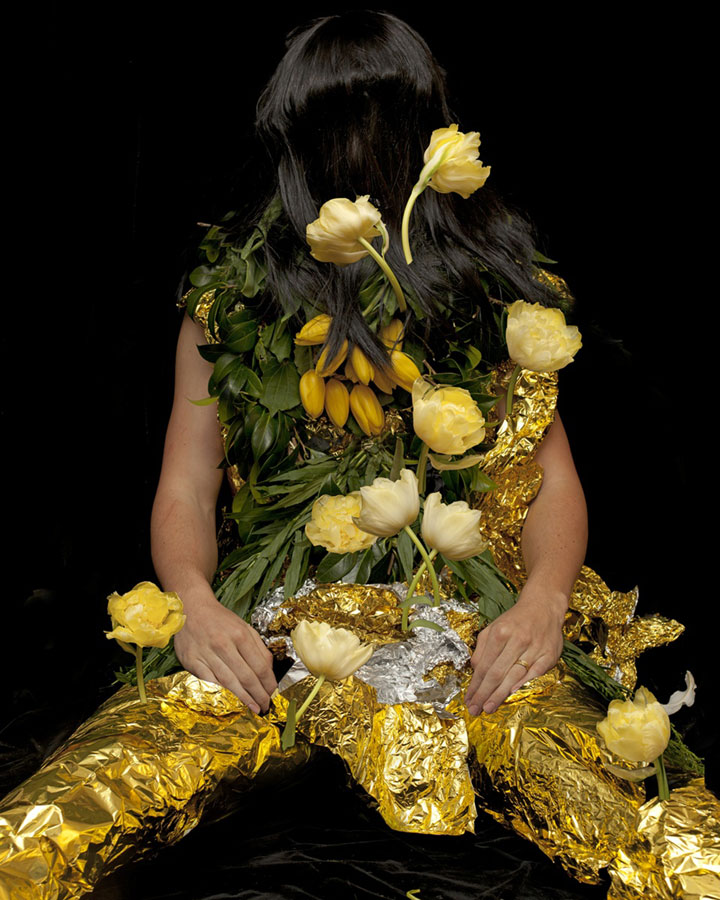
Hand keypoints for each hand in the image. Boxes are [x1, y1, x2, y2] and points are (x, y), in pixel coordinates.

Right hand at [174, 592, 276, 714]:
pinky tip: (230, 702)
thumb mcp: (244, 627)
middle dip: (259, 695)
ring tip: (253, 708)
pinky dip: (221, 693)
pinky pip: (209, 682)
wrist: (192, 609)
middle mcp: (224, 645)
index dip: (268, 683)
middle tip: (265, 706)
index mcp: (241, 635)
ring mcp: (207, 654)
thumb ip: (259, 647)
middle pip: (246, 677)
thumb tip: (269, 670)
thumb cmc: (221, 619)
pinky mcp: (192, 661)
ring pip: (229, 682)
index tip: (273, 694)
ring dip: (243, 699)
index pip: (260, 666)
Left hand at [465, 582, 565, 715]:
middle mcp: (517, 640)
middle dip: (484, 694)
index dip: (475, 685)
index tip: (468, 699)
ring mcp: (534, 648)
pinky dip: (523, 683)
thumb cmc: (514, 620)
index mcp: (500, 633)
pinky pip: (535, 673)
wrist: (543, 606)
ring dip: (499, 694)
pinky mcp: (549, 655)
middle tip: (475, 710)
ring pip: (513, 676)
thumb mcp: (493, 627)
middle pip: (497, 673)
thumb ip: (482, 649)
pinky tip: (512, 693)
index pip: (484, 665)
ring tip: (488, 708)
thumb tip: (475, 671)